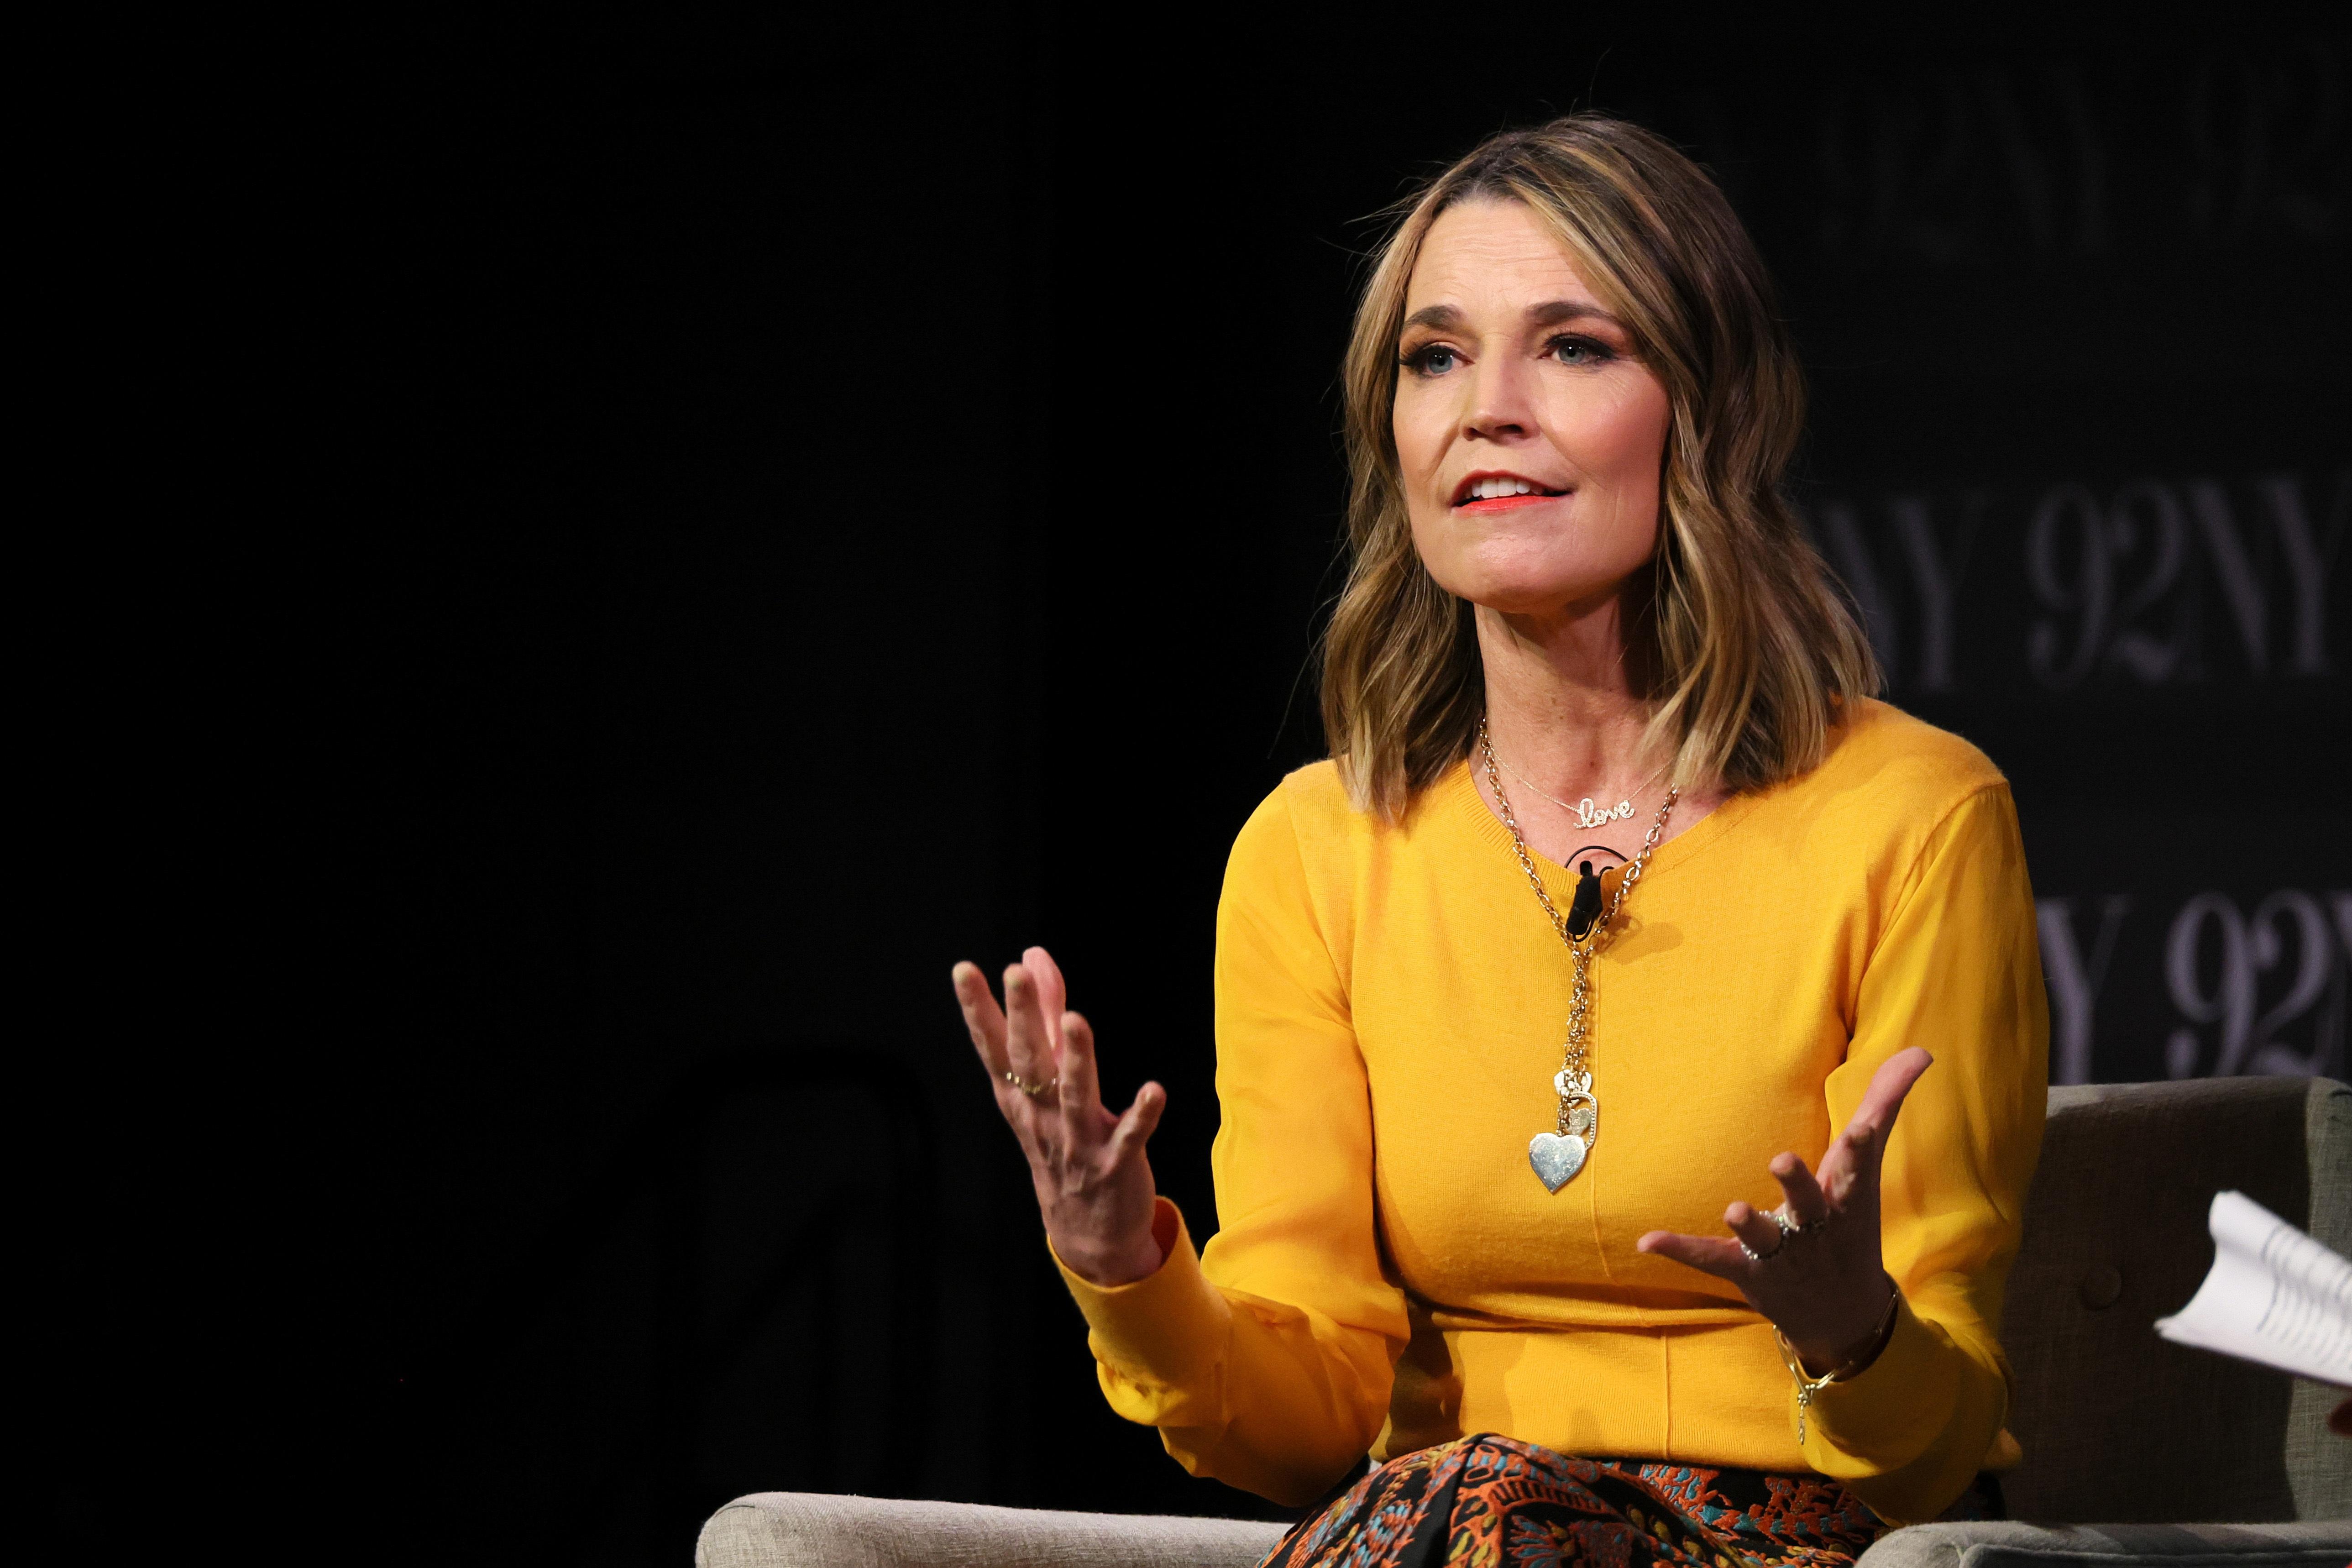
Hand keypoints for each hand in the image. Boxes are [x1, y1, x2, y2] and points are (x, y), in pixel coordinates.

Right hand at [952, 946, 1167, 1285]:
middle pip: (1029, 1063)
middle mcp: (1042, 1117)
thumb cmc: (1062, 1141)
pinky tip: (1156, 1090)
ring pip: (1073, 1097)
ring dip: (1075, 1059)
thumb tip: (1032, 955)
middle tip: (1015, 974)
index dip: (978, 1009)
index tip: (964, 970)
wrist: (1086, 1232)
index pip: (994, 1047)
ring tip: (1076, 1021)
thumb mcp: (1046, 1082)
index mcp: (1021, 1098)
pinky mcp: (1115, 1164)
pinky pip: (1128, 1137)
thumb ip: (1044, 1016)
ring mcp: (1077, 1143)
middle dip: (1023, 1017)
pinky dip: (1140, 1115)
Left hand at [1637, 1047, 1932, 1374]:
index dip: (1857, 1149)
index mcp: (1845, 1198)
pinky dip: (1680, 1249)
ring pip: (1762, 1236)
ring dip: (1748, 1224)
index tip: (1860, 1130)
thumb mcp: (1866, 1171)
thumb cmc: (1851, 1228)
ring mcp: (1780, 1252)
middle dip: (1797, 1183)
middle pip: (1808, 1201)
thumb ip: (1884, 1106)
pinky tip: (1647, 1241)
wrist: (1845, 1317)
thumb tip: (1921, 1052)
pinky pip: (1711, 1259)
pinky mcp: (1747, 1272)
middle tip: (1782, 1160)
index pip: (1855, 1168)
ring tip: (1733, 1209)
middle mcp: (1815, 1226)